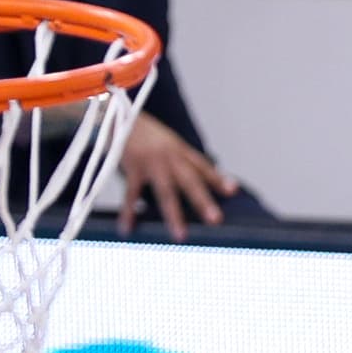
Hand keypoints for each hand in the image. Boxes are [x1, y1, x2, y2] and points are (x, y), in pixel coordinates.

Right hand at [115, 112, 234, 237]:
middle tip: (215, 220)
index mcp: (180, 151)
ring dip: (173, 215)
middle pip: (190, 181)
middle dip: (203, 200)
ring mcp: (151, 163)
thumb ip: (183, 161)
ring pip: (165, 192)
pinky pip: (131, 194)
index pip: (202, 166)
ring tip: (180, 236)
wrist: (118, 116)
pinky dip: (128, 212)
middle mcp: (169, 157)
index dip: (217, 178)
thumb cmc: (145, 134)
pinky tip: (127, 228)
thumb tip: (202, 180)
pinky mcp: (132, 167)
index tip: (233, 191)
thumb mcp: (168, 142)